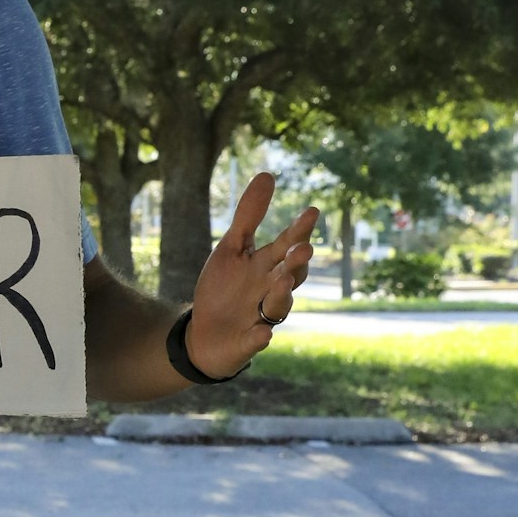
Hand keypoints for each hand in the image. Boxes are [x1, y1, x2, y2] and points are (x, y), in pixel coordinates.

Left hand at [185, 173, 317, 377]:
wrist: (205, 333)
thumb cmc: (224, 288)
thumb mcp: (231, 248)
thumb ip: (250, 216)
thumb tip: (267, 174)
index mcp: (269, 266)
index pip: (288, 244)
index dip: (299, 230)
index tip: (311, 211)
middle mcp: (272, 290)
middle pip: (290, 274)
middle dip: (296, 262)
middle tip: (303, 248)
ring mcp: (263, 316)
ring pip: (279, 305)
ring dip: (281, 293)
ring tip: (281, 280)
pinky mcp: (249, 342)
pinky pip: (257, 340)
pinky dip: (260, 337)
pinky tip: (262, 333)